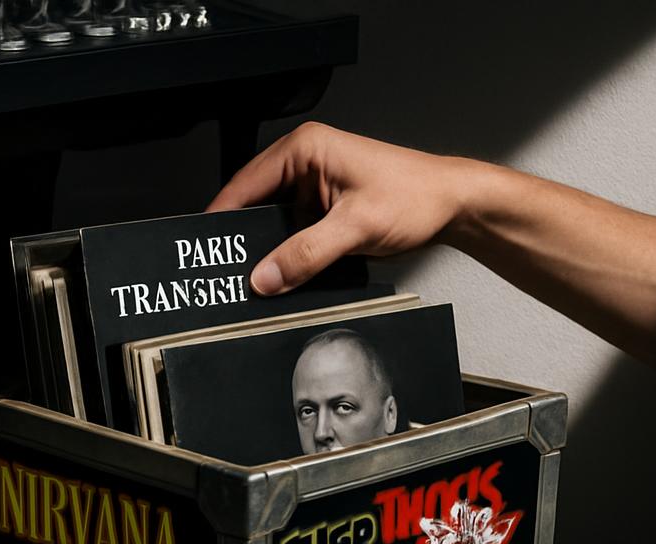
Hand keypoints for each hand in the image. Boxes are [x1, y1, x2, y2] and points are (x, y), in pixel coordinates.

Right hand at [207, 122, 466, 295]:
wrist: (451, 207)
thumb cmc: (415, 195)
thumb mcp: (355, 227)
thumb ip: (306, 254)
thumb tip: (265, 276)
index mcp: (305, 149)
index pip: (245, 183)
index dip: (222, 217)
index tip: (204, 248)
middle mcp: (305, 166)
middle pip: (256, 208)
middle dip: (245, 241)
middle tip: (227, 273)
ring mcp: (315, 192)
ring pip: (275, 228)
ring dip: (269, 254)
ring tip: (255, 281)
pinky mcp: (326, 216)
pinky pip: (295, 240)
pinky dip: (289, 260)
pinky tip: (284, 279)